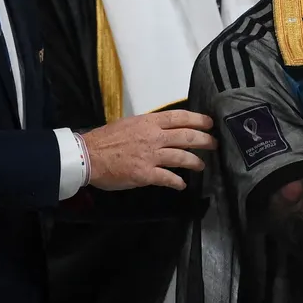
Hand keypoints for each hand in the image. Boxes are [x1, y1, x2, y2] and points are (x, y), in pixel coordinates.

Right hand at [81, 110, 215, 190]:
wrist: (88, 156)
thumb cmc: (105, 139)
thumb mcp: (129, 124)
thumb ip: (147, 126)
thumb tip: (161, 129)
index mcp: (149, 122)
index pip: (179, 117)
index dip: (198, 120)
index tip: (209, 123)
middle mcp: (154, 137)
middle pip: (187, 136)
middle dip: (204, 140)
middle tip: (213, 143)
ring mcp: (151, 156)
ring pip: (182, 157)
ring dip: (195, 162)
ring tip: (201, 165)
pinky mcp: (146, 174)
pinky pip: (168, 178)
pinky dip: (177, 182)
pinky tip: (182, 185)